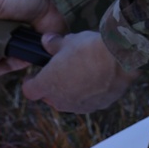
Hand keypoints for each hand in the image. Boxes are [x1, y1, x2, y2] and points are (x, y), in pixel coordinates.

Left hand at [18, 30, 135, 113]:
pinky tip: (98, 78)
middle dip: (54, 86)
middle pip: (50, 98)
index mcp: (48, 84)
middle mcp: (61, 100)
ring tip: (82, 73)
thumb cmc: (89, 49)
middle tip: (61, 70)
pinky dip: (90, 93)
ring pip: (70, 101)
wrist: (119, 59)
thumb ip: (54, 44)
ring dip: (72, 91)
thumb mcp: (68, 41)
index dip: (31, 83)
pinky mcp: (98, 106)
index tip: (33, 76)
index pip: (30, 91)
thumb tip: (47, 41)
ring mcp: (80, 106)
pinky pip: (89, 101)